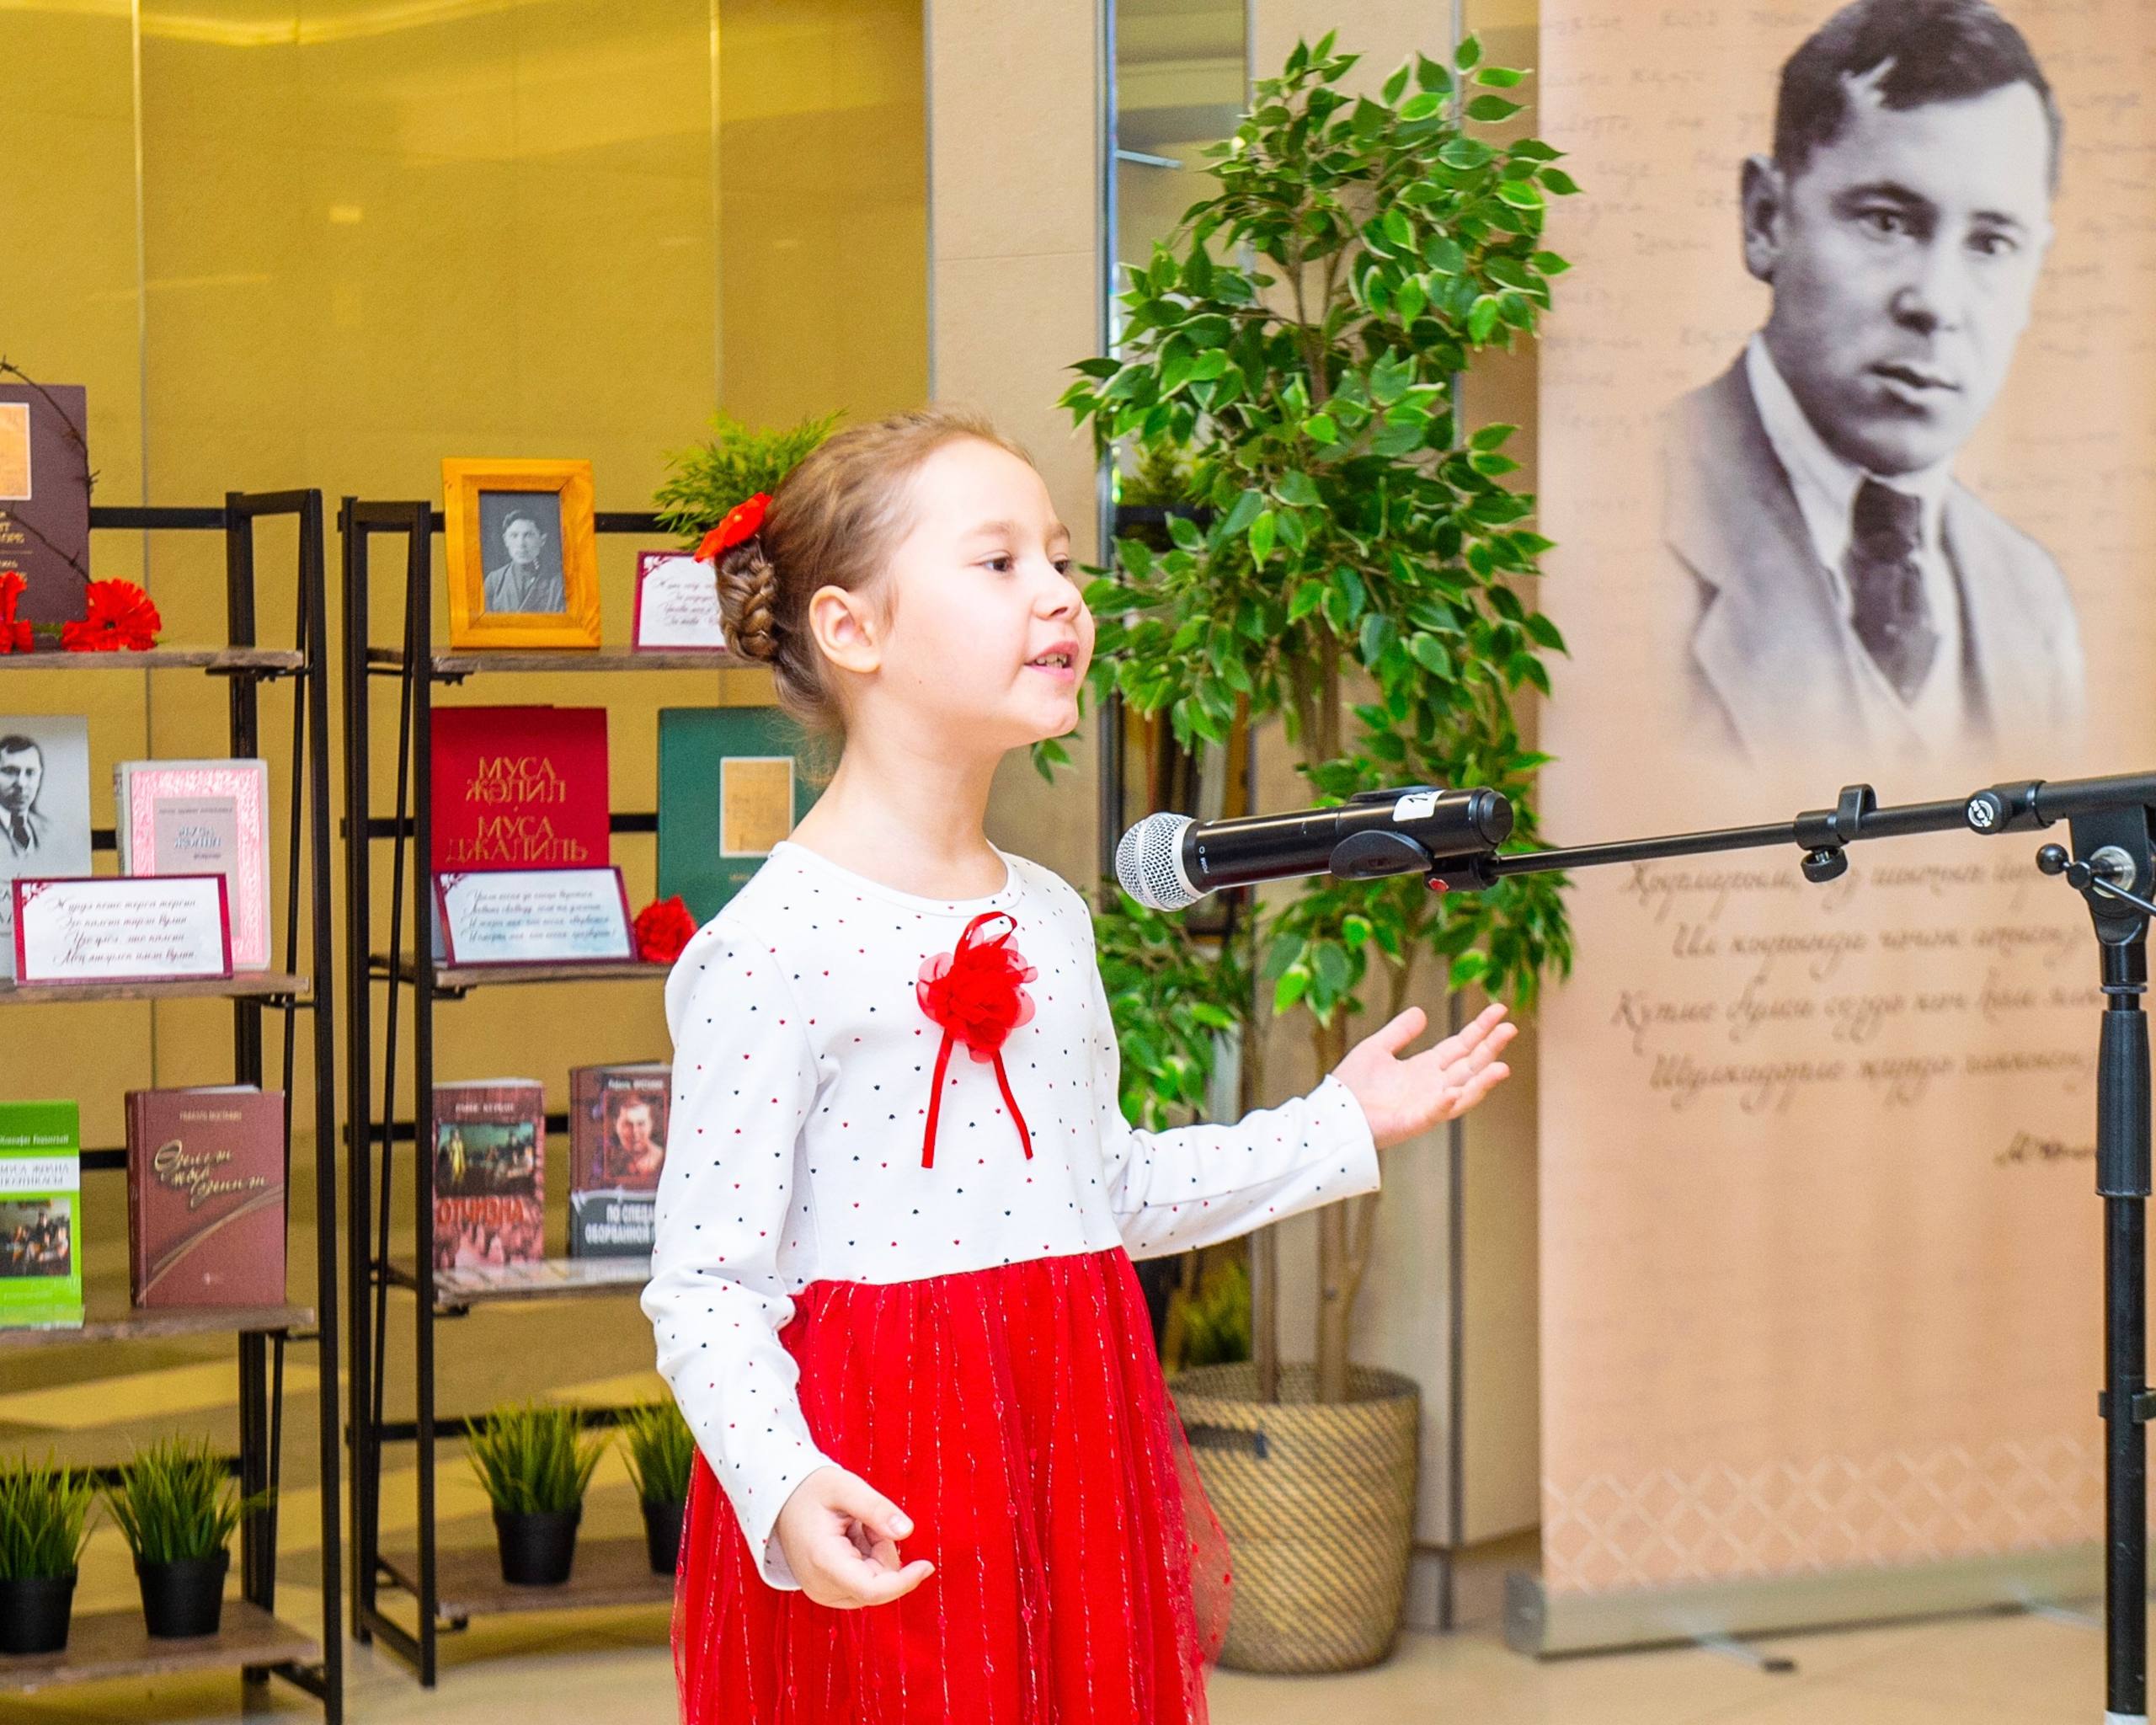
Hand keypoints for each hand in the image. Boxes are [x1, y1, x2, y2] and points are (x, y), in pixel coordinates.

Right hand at [773, 1465, 933, 1608]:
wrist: (780, 1500)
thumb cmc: (810, 1490)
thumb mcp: (844, 1487)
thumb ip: (876, 1508)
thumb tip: (907, 1531)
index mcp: (825, 1562)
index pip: (873, 1590)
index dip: (905, 1581)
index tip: (928, 1565)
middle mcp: (822, 1587)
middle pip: (879, 1582)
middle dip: (883, 1550)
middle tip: (863, 1521)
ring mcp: (823, 1593)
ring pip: (874, 1584)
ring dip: (875, 1554)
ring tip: (852, 1528)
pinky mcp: (827, 1593)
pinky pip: (864, 1583)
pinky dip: (866, 1560)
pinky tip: (849, 1539)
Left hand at [1332, 1002, 1515, 1148]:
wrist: (1332, 1115)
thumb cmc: (1351, 1086)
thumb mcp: (1376, 1048)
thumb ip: (1399, 1032)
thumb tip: (1421, 1012)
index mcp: (1425, 1068)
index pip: (1461, 1046)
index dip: (1480, 1029)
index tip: (1500, 1010)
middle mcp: (1433, 1086)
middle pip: (1470, 1065)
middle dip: (1490, 1048)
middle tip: (1510, 1028)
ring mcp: (1426, 1106)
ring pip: (1463, 1092)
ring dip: (1483, 1082)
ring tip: (1503, 1067)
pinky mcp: (1412, 1123)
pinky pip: (1433, 1114)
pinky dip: (1444, 1104)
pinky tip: (1453, 1092)